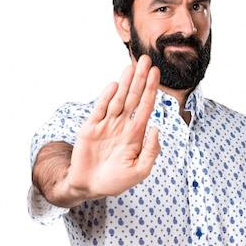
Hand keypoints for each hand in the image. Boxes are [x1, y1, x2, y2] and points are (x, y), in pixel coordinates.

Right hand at [67, 55, 160, 200]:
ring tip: (132, 66)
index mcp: (135, 134)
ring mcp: (106, 125)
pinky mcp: (90, 128)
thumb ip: (151, 151)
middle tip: (146, 59)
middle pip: (133, 97)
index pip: (145, 106)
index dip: (151, 90)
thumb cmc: (115, 181)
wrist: (89, 186)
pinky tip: (115, 85)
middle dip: (140, 79)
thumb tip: (156, 128)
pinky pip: (100, 109)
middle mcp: (122, 125)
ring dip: (125, 83)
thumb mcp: (139, 171)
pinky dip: (107, 97)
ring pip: (118, 99)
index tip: (156, 73)